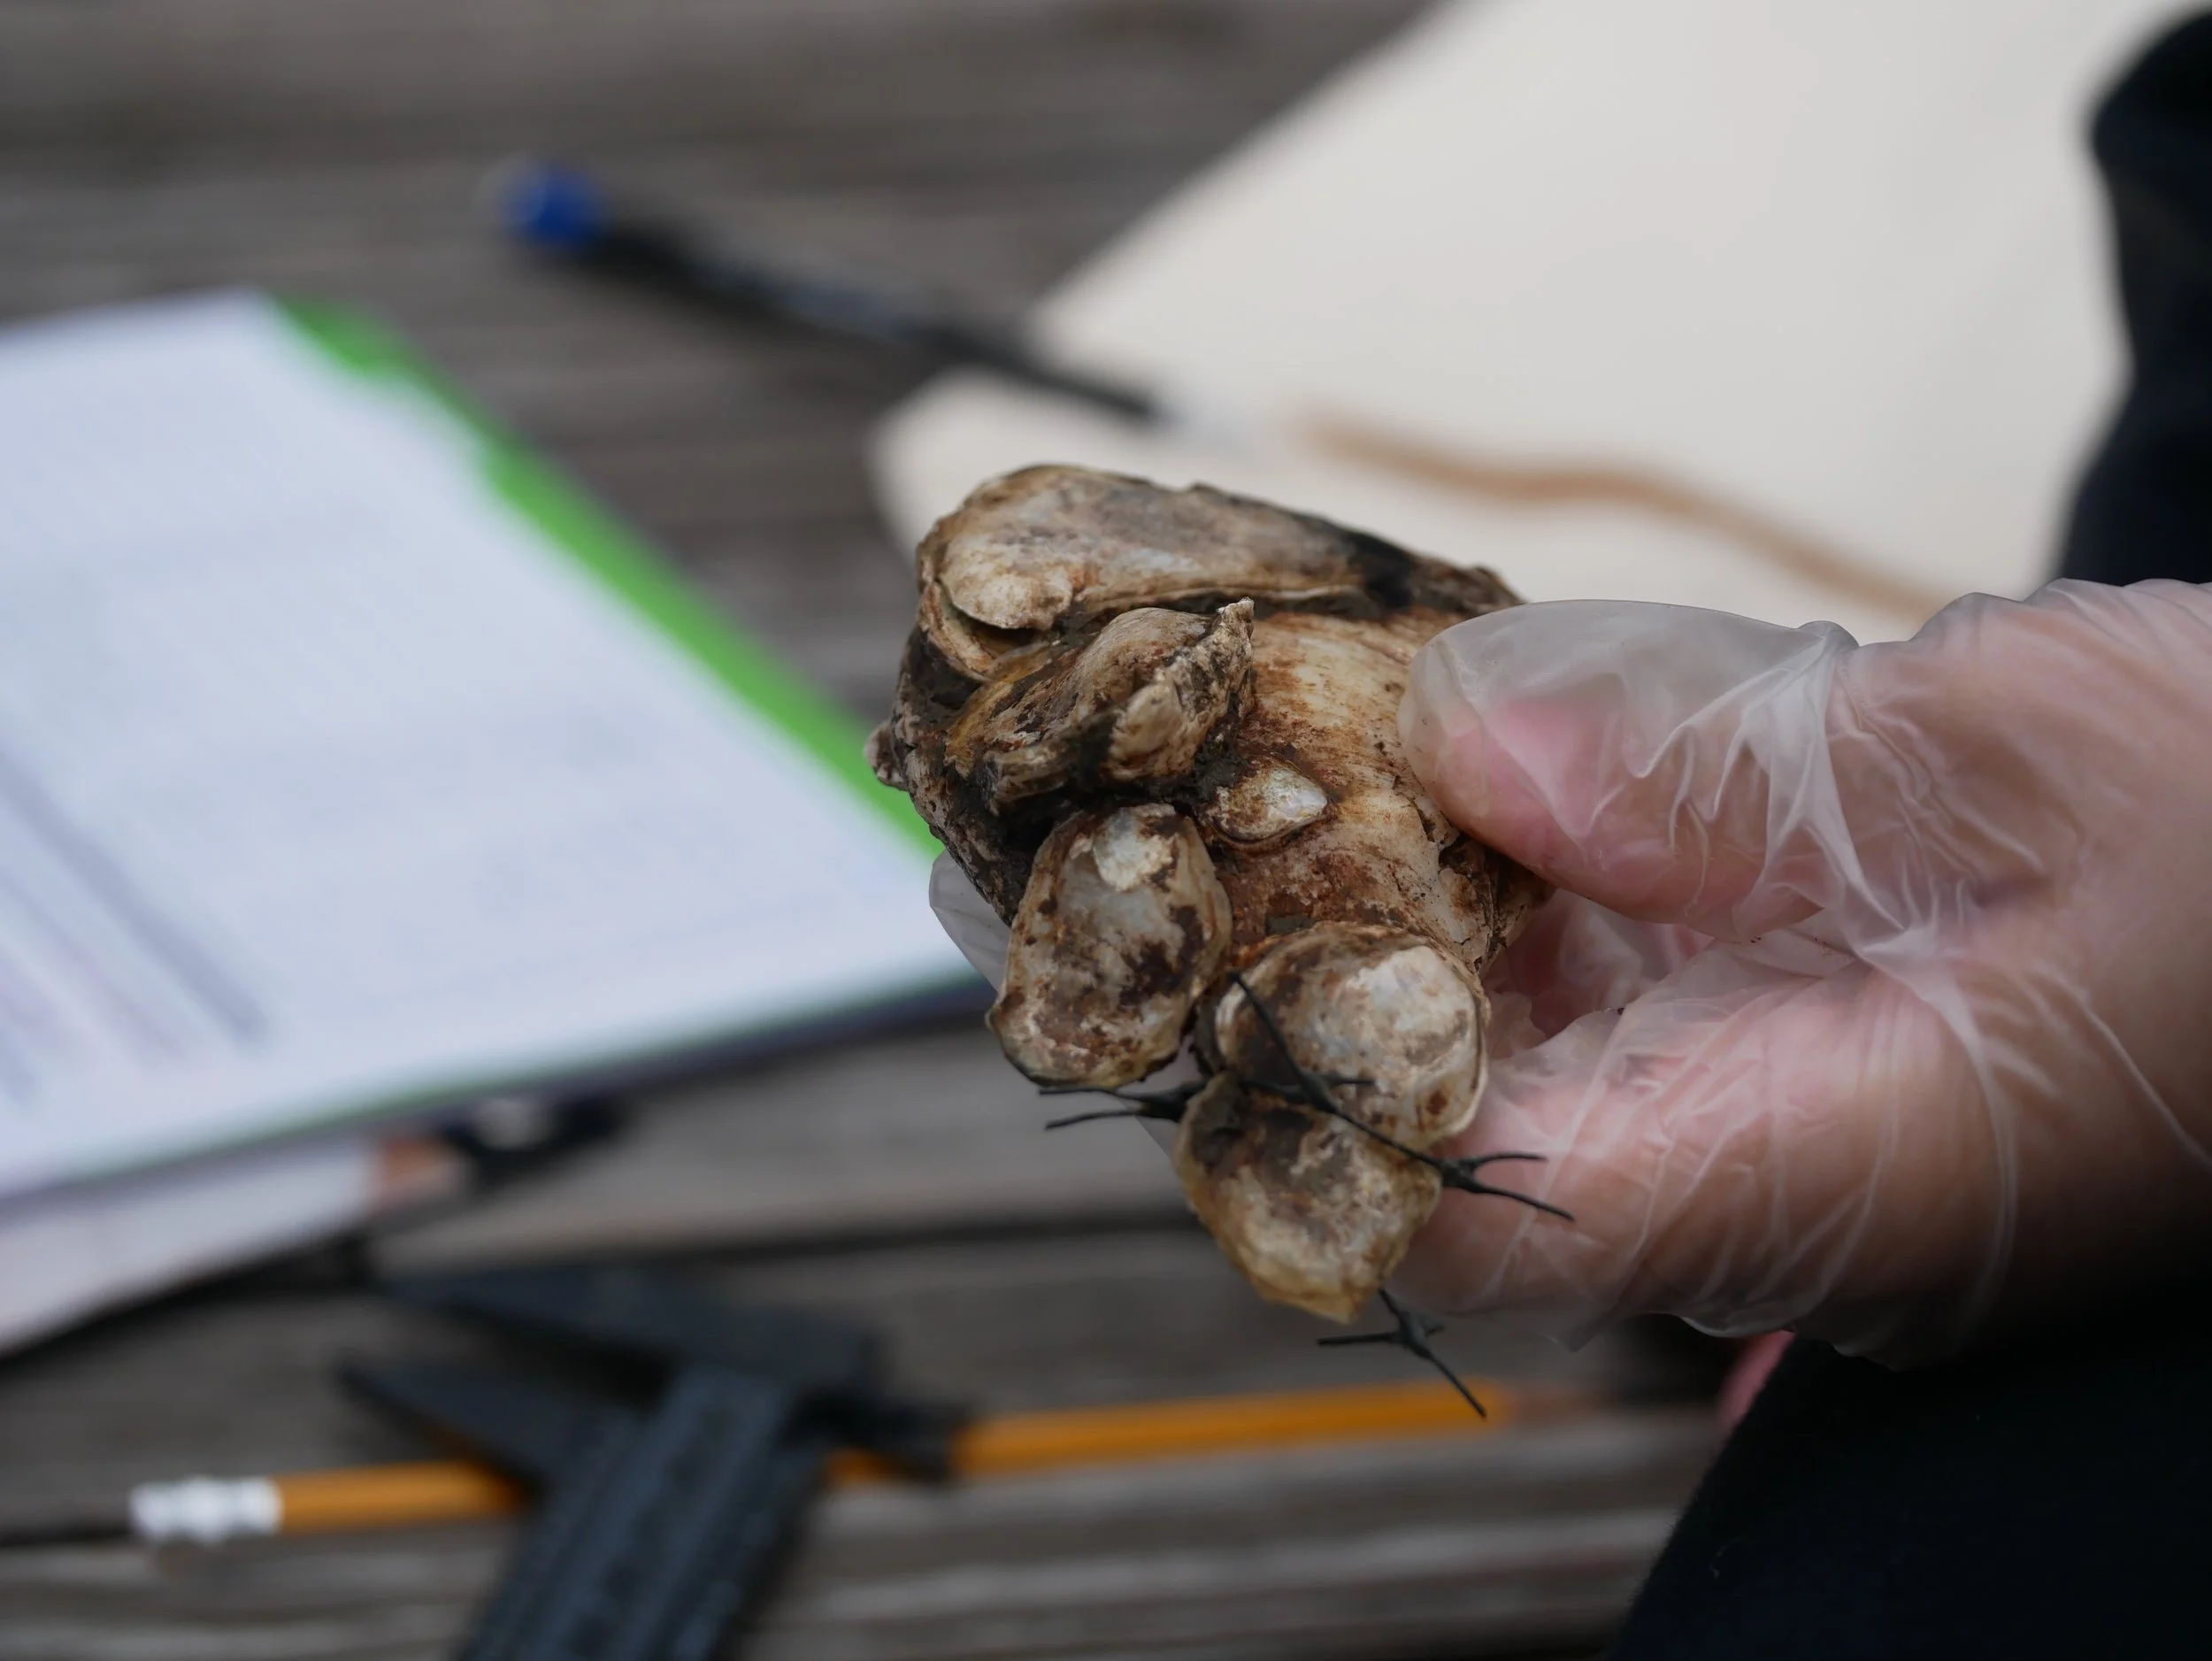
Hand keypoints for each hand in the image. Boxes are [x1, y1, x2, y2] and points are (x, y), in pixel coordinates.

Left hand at [1395, 581, 2211, 1363]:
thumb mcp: (2012, 746)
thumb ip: (1710, 769)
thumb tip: (1457, 745)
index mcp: (1833, 1179)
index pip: (1476, 1220)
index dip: (1324, 1091)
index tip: (1252, 929)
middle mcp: (1810, 1222)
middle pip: (1495, 1138)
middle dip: (1389, 966)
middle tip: (1319, 777)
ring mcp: (1839, 1170)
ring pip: (1573, 1076)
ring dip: (1486, 924)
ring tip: (1416, 753)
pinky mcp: (1866, 1099)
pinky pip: (1673, 1034)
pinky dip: (1598, 916)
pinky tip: (1563, 789)